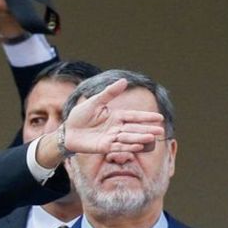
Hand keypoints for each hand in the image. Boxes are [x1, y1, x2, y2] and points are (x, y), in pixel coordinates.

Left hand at [35, 79, 163, 168]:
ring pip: (128, 138)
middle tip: (161, 130)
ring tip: (152, 138)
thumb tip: (124, 81)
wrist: (67, 130)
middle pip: (134, 128)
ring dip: (140, 138)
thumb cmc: (80, 115)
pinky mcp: (103, 147)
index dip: (146, 117)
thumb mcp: (94, 102)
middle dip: (147, 129)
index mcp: (116, 116)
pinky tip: (138, 146)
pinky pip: (118, 147)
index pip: (134, 116)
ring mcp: (110, 138)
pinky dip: (128, 146)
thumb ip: (109, 93)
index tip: (160, 118)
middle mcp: (116, 128)